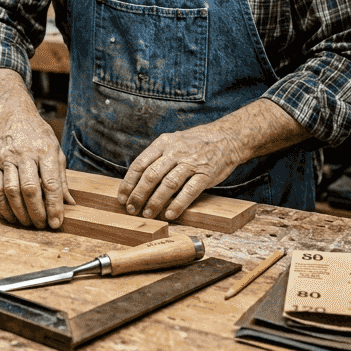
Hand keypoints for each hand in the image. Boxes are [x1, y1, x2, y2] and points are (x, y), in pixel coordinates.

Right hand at [0, 108, 74, 228]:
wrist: (14, 116)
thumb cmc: (39, 136)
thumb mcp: (56, 151)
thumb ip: (62, 178)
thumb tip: (70, 203)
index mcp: (46, 151)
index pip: (51, 183)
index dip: (54, 206)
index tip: (57, 222)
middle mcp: (26, 154)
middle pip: (30, 189)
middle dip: (37, 212)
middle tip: (42, 226)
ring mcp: (8, 158)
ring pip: (12, 190)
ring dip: (20, 211)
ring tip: (28, 223)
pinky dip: (3, 206)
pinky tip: (11, 216)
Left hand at [119, 125, 244, 220]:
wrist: (227, 137)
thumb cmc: (196, 143)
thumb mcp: (173, 141)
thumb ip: (157, 156)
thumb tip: (138, 179)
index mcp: (163, 143)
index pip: (140, 164)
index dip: (129, 182)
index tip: (122, 197)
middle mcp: (175, 152)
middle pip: (151, 176)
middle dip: (138, 195)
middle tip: (131, 209)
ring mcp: (191, 163)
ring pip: (168, 184)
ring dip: (155, 202)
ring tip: (147, 213)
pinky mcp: (206, 174)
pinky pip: (189, 191)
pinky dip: (177, 204)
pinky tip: (169, 213)